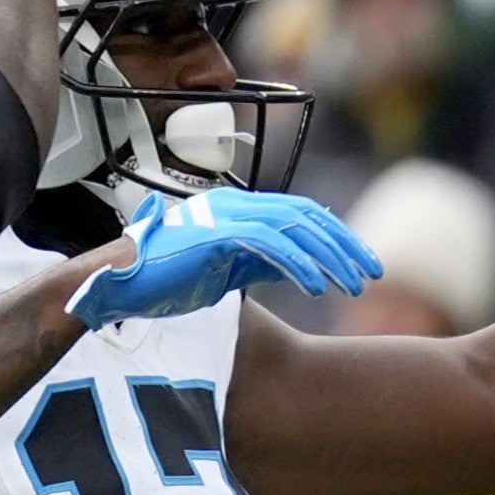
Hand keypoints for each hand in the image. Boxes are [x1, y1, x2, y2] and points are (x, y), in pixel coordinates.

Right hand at [68, 189, 380, 326]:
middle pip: (307, 218)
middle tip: (373, 273)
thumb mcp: (226, 270)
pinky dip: (297, 265)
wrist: (122, 282)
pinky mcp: (216, 234)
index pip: (302, 215)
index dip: (337, 237)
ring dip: (329, 258)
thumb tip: (295, 268)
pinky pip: (268, 244)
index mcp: (241, 212)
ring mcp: (227, 216)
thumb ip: (258, 262)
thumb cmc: (167, 280)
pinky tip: (317, 287)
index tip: (364, 262)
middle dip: (345, 246)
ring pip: (294, 229)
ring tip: (353, 286)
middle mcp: (238, 206)